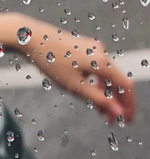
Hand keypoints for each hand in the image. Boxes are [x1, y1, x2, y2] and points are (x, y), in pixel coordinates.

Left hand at [20, 19, 135, 123]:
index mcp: (102, 61)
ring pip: (104, 74)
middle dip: (114, 101)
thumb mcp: (74, 86)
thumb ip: (98, 99)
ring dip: (104, 92)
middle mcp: (101, 51)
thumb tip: (117, 112)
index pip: (126, 86)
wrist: (30, 37)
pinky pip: (95, 66)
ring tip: (98, 110)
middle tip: (109, 120)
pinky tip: (89, 91)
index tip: (127, 121)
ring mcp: (92, 47)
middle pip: (116, 80)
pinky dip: (95, 81)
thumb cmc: (50, 61)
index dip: (128, 105)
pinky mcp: (82, 46)